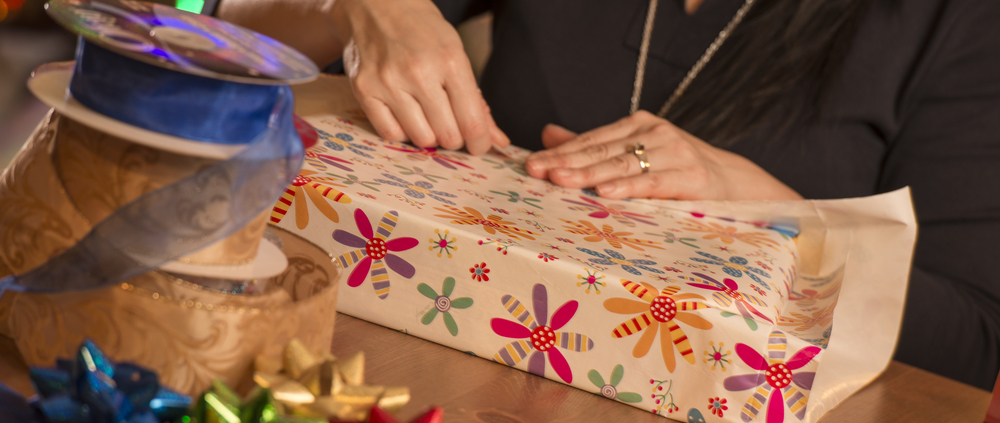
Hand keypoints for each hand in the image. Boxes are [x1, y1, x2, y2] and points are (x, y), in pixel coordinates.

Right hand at [331, 0, 508, 154]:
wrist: (377, 5)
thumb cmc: (423, 30)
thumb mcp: (457, 55)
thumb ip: (478, 102)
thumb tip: (498, 141)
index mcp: (450, 60)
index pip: (472, 122)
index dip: (480, 142)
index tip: (479, 145)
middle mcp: (418, 72)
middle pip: (448, 136)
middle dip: (454, 137)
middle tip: (451, 123)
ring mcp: (388, 81)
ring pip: (420, 138)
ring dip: (429, 135)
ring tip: (427, 115)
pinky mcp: (364, 89)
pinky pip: (390, 133)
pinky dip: (402, 131)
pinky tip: (406, 114)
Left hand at [524, 111, 801, 200]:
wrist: (737, 186)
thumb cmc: (679, 171)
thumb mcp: (637, 154)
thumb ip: (593, 146)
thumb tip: (548, 134)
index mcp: (639, 125)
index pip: (592, 140)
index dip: (561, 152)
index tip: (532, 164)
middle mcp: (655, 132)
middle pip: (602, 150)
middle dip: (567, 162)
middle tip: (538, 171)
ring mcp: (675, 152)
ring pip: (623, 165)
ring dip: (590, 174)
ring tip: (561, 180)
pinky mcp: (692, 176)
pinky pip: (653, 183)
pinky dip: (628, 188)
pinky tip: (605, 193)